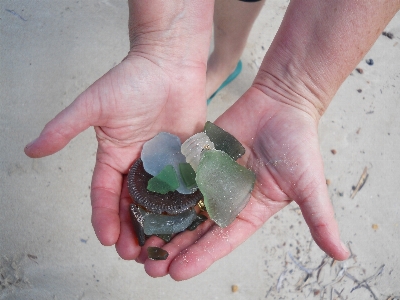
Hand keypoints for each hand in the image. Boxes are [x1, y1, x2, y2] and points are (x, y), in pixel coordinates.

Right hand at [24, 52, 207, 258]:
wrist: (169, 62)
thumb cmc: (132, 79)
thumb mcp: (94, 105)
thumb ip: (65, 127)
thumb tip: (30, 150)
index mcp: (114, 156)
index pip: (105, 192)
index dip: (104, 216)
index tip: (105, 238)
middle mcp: (138, 163)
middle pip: (132, 203)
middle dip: (131, 229)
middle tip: (135, 254)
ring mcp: (163, 162)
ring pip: (159, 200)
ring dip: (158, 224)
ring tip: (160, 248)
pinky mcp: (187, 156)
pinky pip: (186, 184)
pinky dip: (185, 204)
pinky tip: (188, 224)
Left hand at [140, 87, 348, 279]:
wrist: (282, 102)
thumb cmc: (298, 143)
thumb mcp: (308, 184)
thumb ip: (319, 219)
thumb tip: (343, 255)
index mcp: (250, 212)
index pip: (222, 240)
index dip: (200, 256)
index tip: (177, 272)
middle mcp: (227, 200)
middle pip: (197, 228)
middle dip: (175, 247)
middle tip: (149, 265)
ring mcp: (211, 179)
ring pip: (182, 205)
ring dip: (163, 223)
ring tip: (140, 240)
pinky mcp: (199, 159)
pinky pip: (179, 176)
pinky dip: (162, 190)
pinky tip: (141, 201)